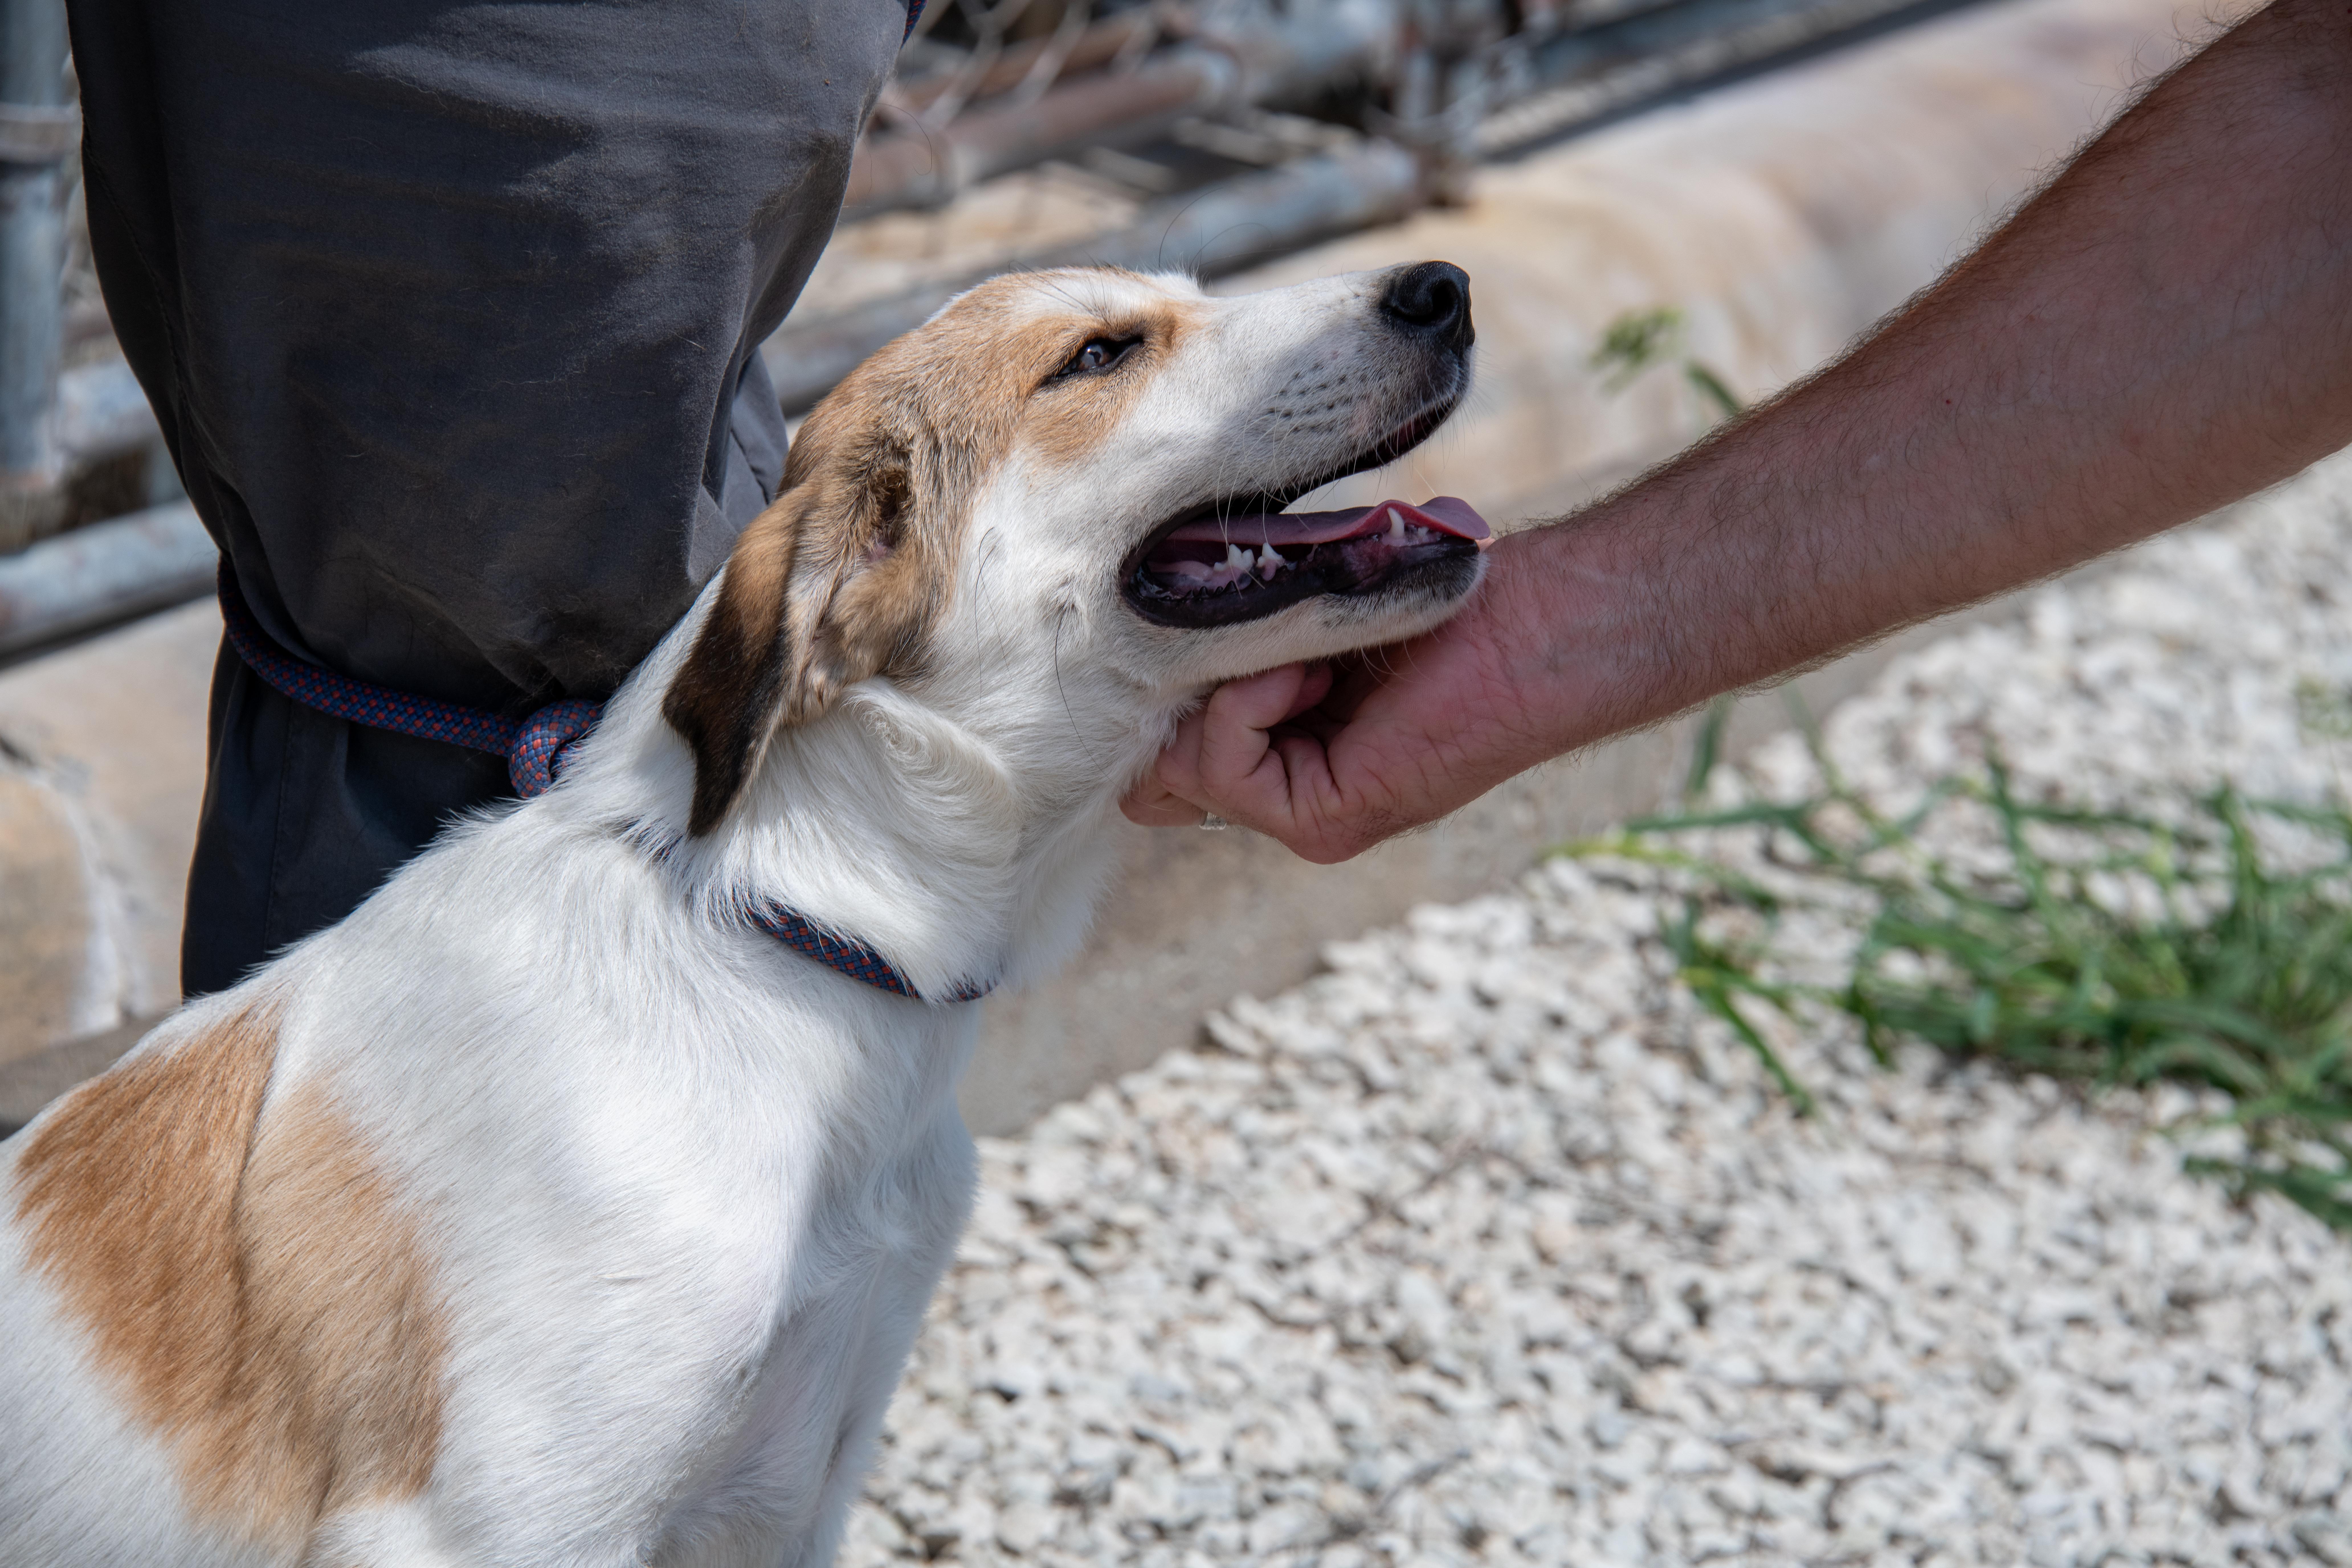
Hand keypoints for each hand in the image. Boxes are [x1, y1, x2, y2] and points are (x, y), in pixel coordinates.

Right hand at [1122, 534, 1569, 861]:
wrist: (1528, 623)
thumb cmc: (1431, 599)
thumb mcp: (1292, 616)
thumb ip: (1227, 638)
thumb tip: (1140, 632)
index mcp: (1275, 749)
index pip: (1156, 760)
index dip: (1156, 699)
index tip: (1207, 628)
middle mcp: (1283, 791)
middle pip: (1153, 782)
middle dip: (1170, 705)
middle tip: (1242, 645)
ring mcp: (1301, 815)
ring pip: (1177, 772)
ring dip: (1222, 690)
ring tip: (1302, 652)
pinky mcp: (1321, 822)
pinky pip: (1223, 766)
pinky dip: (1248, 704)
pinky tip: (1309, 671)